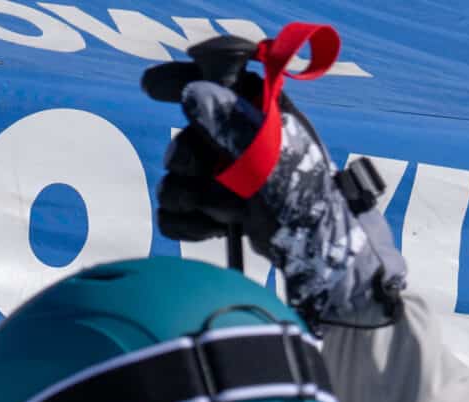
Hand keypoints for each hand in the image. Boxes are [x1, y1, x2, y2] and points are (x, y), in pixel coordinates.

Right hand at [143, 36, 401, 324]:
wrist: (316, 255)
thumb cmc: (308, 200)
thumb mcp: (275, 156)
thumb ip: (233, 124)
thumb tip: (191, 94)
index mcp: (255, 114)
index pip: (211, 84)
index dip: (179, 80)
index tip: (151, 87)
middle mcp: (232, 143)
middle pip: (182, 141)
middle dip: (191, 162)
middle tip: (214, 173)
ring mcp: (217, 180)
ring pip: (172, 181)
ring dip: (197, 200)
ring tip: (233, 211)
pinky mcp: (206, 214)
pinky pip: (171, 214)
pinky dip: (188, 225)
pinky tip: (216, 229)